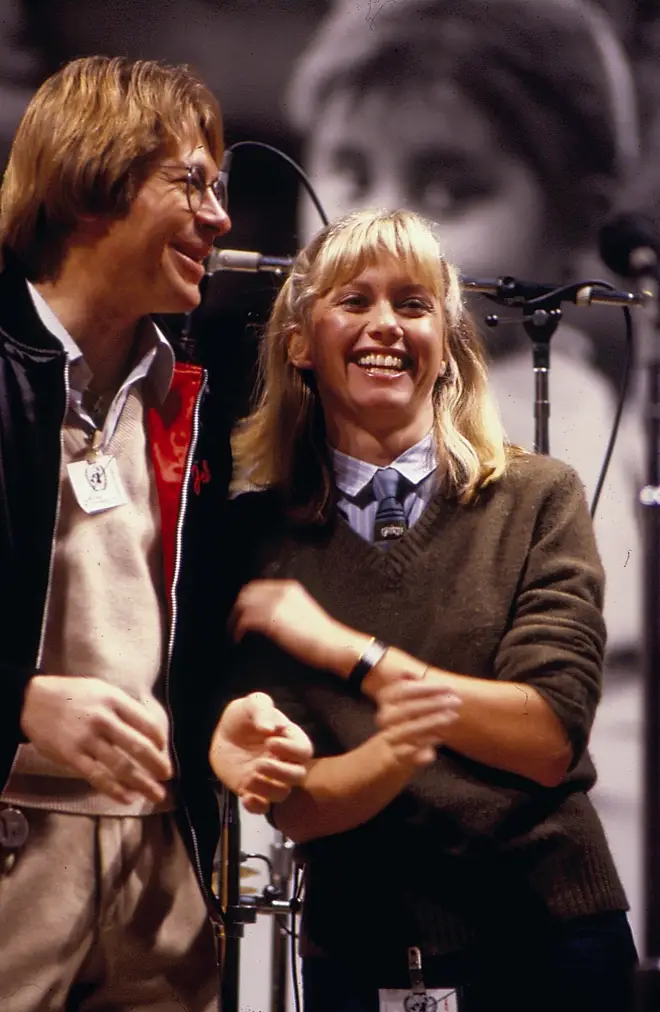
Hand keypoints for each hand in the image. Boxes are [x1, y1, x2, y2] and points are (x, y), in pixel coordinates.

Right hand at [20, 675, 172, 803]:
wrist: (33, 700)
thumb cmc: (72, 694)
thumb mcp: (101, 690)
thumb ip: (123, 707)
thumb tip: (147, 728)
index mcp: (114, 700)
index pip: (146, 722)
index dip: (159, 739)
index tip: (164, 750)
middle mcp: (103, 719)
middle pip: (138, 746)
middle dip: (157, 764)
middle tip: (167, 776)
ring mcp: (87, 739)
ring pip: (121, 766)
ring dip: (142, 783)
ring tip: (156, 794)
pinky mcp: (72, 755)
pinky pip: (98, 777)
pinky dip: (115, 790)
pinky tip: (128, 798)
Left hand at [209, 691, 312, 813]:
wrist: (222, 735)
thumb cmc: (243, 717)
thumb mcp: (251, 704)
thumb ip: (261, 709)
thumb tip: (270, 728)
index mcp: (290, 740)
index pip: (304, 750)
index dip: (291, 750)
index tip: (270, 741)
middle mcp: (284, 762)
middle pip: (298, 776)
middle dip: (281, 772)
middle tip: (260, 763)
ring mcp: (269, 779)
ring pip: (282, 794)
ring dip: (267, 788)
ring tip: (250, 774)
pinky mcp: (253, 791)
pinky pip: (262, 808)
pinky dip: (256, 806)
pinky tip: (245, 795)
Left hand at [231, 579, 346, 670]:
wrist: (333, 644)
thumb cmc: (321, 635)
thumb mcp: (303, 612)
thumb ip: (286, 608)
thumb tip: (268, 616)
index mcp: (289, 588)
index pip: (257, 587)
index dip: (246, 601)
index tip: (241, 614)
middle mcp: (281, 591)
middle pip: (246, 593)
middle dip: (237, 608)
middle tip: (234, 624)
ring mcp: (276, 604)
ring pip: (242, 606)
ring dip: (234, 620)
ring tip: (234, 634)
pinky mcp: (272, 619)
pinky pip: (244, 620)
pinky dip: (237, 630)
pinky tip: (239, 639)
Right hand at [375, 676, 460, 765]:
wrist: (390, 751)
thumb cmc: (404, 721)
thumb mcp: (404, 702)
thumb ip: (409, 686)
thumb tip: (408, 672)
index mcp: (386, 700)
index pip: (405, 690)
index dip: (428, 688)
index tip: (449, 687)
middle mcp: (385, 718)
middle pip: (409, 708)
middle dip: (435, 704)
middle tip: (456, 701)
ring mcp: (390, 737)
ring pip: (410, 729)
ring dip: (434, 722)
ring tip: (453, 716)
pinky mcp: (397, 756)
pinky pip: (413, 750)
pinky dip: (429, 742)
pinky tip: (442, 736)